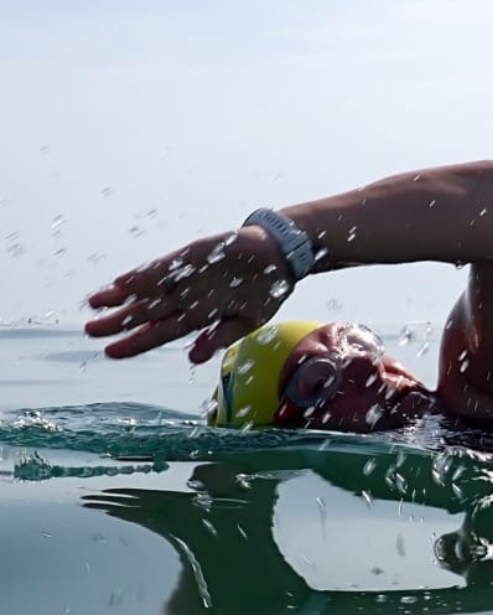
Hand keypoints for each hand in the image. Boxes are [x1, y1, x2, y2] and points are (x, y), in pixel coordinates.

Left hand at [85, 227, 293, 362]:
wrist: (281, 255)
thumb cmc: (265, 290)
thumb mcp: (249, 320)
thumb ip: (220, 337)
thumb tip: (193, 359)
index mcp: (198, 316)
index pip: (159, 332)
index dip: (135, 342)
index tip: (110, 351)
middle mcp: (187, 297)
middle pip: (146, 312)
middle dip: (118, 321)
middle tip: (90, 329)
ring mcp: (187, 276)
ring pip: (149, 290)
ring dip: (122, 297)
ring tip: (95, 302)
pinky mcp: (193, 256)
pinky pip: (166, 268)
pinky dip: (145, 276)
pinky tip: (124, 282)